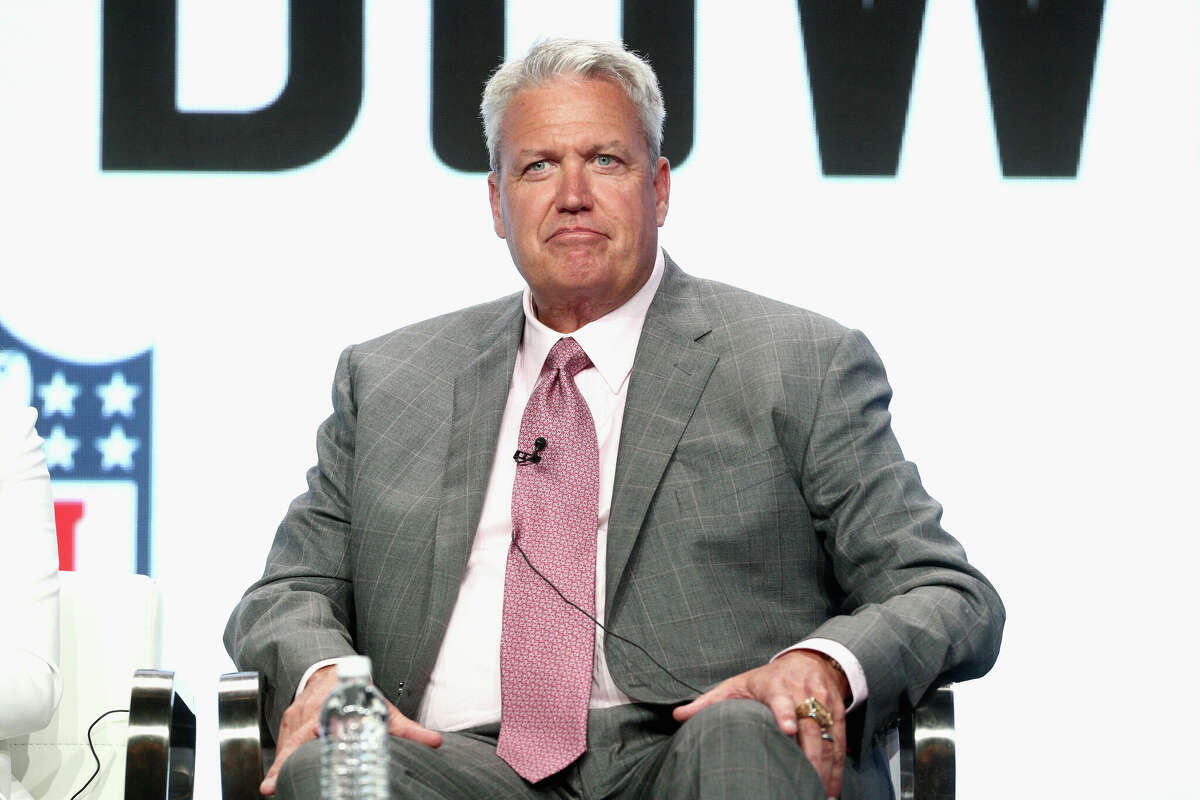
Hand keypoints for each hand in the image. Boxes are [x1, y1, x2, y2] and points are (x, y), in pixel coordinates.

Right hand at [260, 665, 442, 795]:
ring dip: (281, 766)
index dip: (301, 749)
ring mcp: (292, 719)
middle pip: (291, 743)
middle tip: (270, 788)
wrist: (332, 670)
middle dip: (279, 766)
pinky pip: (282, 744)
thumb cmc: (357, 691)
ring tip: (275, 787)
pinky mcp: (286, 724)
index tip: (295, 764)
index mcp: (328, 708)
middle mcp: (307, 713)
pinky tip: (282, 777)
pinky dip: (282, 760)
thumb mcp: (382, 708)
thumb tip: (434, 742)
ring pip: (285, 745)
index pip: (312, 732)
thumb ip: (406, 728)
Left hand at [672, 650, 848, 798]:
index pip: (781, 700)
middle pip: (810, 726)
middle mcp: (803, 693)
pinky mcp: (838, 714)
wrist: (809, 661)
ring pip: (828, 739)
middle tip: (804, 782)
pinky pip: (839, 744)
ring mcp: (824, 703)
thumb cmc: (766, 679)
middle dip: (809, 756)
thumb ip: (709, 702)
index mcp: (776, 686)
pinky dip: (837, 769)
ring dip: (825, 770)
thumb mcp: (737, 684)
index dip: (784, 714)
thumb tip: (677, 716)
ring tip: (818, 796)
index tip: (787, 729)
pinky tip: (830, 791)